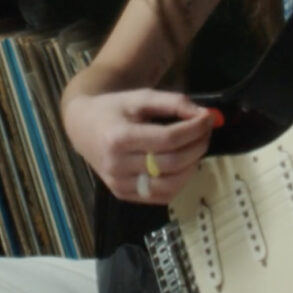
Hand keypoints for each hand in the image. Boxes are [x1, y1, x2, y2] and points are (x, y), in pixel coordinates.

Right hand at [63, 88, 217, 203]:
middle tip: (206, 131)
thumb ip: (172, 102)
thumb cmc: (114, 108)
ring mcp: (119, 185)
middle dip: (197, 146)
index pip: (167, 139)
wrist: (83, 126)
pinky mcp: (123, 195)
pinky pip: (161, 196)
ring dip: (192, 166)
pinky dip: (179, 181)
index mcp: (119, 138)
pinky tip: (184, 164)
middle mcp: (117, 166)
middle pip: (171, 163)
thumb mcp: (140, 96)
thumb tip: (202, 114)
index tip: (208, 117)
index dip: (193, 129)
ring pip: (169, 185)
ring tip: (196, 147)